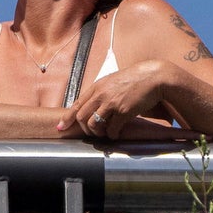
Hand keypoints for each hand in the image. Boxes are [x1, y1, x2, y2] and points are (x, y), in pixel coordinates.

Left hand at [61, 58, 186, 142]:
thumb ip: (100, 93)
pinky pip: (112, 129)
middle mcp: (100, 95)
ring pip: (93, 125)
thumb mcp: (110, 82)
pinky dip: (112, 135)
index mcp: (96, 87)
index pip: (76, 105)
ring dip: (97, 134)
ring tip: (104, 134)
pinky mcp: (124, 111)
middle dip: (84, 129)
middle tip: (92, 133)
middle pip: (81, 117)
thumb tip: (91, 107)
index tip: (60, 128)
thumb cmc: (132, 81)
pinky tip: (116, 135)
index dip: (67, 118)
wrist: (151, 78)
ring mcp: (111, 103)